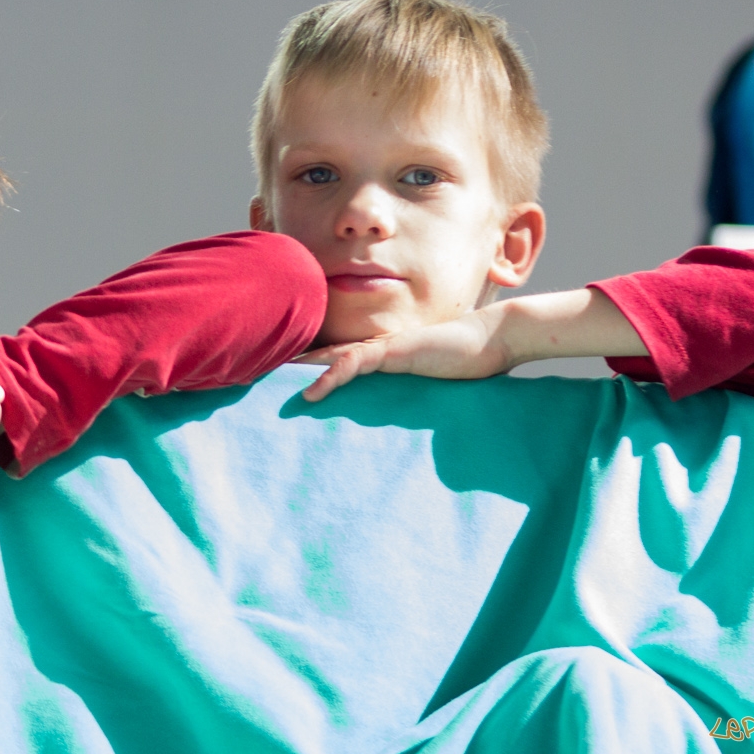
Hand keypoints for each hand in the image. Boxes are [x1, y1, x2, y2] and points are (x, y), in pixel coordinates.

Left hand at [298, 288, 643, 400]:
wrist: (494, 338)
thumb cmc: (468, 360)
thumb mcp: (432, 378)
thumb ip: (413, 390)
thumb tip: (404, 415)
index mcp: (383, 353)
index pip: (338, 356)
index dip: (309, 363)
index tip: (282, 374)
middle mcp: (378, 347)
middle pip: (325, 351)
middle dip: (293, 361)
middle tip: (260, 368)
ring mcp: (385, 347)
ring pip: (332, 355)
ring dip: (302, 368)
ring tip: (271, 378)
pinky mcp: (395, 352)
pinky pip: (356, 364)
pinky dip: (332, 377)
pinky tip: (312, 392)